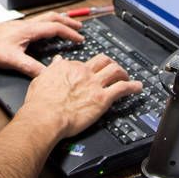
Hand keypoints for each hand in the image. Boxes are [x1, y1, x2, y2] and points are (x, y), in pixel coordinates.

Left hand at [0, 12, 84, 76]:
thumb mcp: (11, 60)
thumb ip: (30, 67)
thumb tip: (46, 75)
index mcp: (30, 29)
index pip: (56, 28)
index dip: (70, 33)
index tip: (80, 38)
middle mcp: (27, 24)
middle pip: (53, 18)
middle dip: (68, 22)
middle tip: (79, 27)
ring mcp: (21, 26)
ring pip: (45, 19)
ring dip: (58, 21)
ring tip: (66, 26)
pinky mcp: (16, 29)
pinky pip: (37, 23)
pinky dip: (48, 25)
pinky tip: (44, 34)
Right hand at [22, 53, 141, 137]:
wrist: (45, 117)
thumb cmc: (40, 103)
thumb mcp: (41, 79)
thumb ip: (52, 69)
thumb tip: (56, 62)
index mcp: (69, 67)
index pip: (83, 63)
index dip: (88, 68)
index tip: (90, 72)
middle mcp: (84, 73)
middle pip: (103, 61)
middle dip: (111, 63)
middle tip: (114, 69)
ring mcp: (95, 85)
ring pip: (115, 71)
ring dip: (124, 73)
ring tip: (127, 77)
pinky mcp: (103, 98)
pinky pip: (123, 88)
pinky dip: (133, 86)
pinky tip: (137, 87)